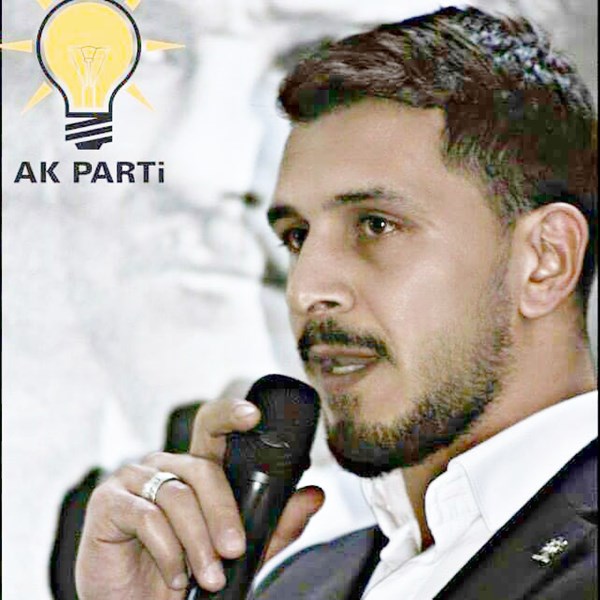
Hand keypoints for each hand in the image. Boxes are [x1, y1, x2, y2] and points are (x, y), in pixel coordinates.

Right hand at [75, 397, 324, 598]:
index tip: (254, 415)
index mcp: (195, 471)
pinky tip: (175, 576)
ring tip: (209, 578)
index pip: (212, 429)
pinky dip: (168, 551)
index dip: (230, 415)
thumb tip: (315, 495)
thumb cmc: (185, 574)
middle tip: (235, 550)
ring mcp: (134, 480)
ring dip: (198, 542)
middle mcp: (165, 466)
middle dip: (223, 511)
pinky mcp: (108, 502)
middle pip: (202, 468)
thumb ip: (274, 525)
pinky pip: (146, 517)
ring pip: (177, 496)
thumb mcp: (238, 553)